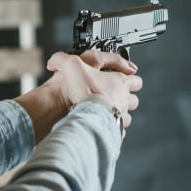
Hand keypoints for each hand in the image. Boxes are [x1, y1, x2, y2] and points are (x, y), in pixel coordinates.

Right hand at [14, 50, 142, 142]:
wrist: (88, 118)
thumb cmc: (86, 93)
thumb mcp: (72, 66)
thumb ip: (63, 60)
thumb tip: (55, 61)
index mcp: (120, 82)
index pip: (135, 79)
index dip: (130, 77)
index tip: (124, 78)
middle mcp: (124, 100)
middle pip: (133, 99)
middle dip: (126, 97)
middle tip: (113, 95)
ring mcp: (121, 116)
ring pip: (127, 116)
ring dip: (119, 113)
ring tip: (106, 112)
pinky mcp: (116, 131)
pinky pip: (118, 131)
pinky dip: (113, 129)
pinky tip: (102, 126)